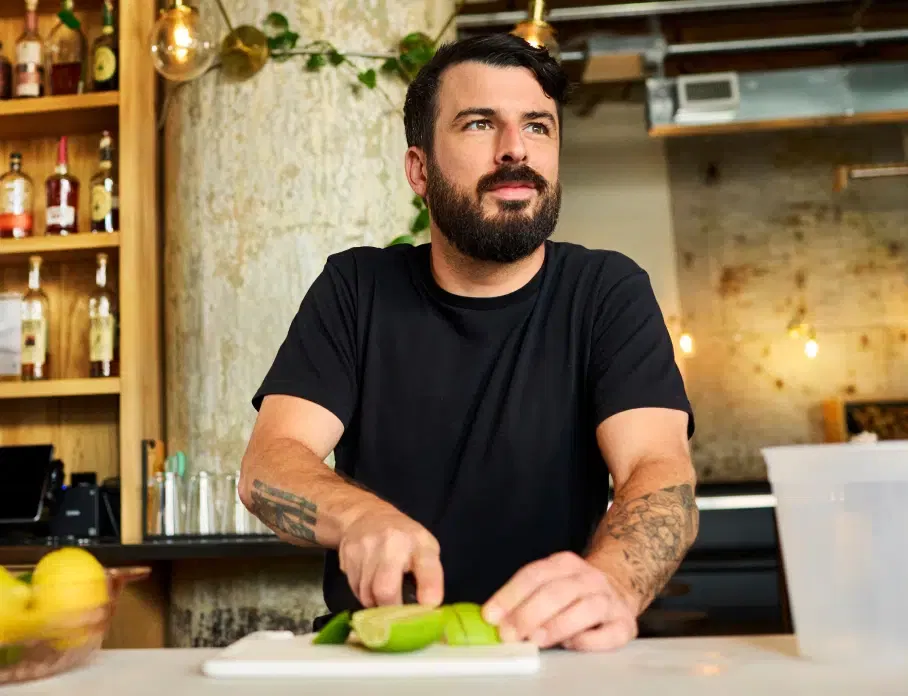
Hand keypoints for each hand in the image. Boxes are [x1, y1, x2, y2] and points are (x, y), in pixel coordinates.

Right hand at [338, 504, 443, 607]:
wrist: (367, 515)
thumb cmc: (404, 539)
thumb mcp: (425, 549)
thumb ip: (429, 577)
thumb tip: (426, 609)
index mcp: (420, 544)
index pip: (427, 568)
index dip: (429, 589)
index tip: (429, 605)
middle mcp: (393, 542)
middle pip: (385, 589)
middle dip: (389, 608)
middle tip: (395, 613)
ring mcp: (368, 546)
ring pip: (366, 593)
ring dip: (374, 602)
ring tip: (382, 593)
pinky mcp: (349, 552)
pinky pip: (354, 587)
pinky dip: (363, 593)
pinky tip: (368, 581)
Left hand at [481, 551, 636, 651]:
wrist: (619, 589)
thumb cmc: (574, 593)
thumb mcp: (550, 583)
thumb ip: (526, 598)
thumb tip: (495, 619)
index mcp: (565, 563)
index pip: (534, 574)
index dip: (510, 595)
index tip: (491, 616)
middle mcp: (589, 578)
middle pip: (558, 591)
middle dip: (529, 613)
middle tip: (509, 634)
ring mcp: (610, 600)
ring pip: (586, 608)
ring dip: (558, 625)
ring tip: (536, 639)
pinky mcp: (625, 624)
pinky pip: (609, 633)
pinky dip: (589, 640)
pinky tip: (571, 644)